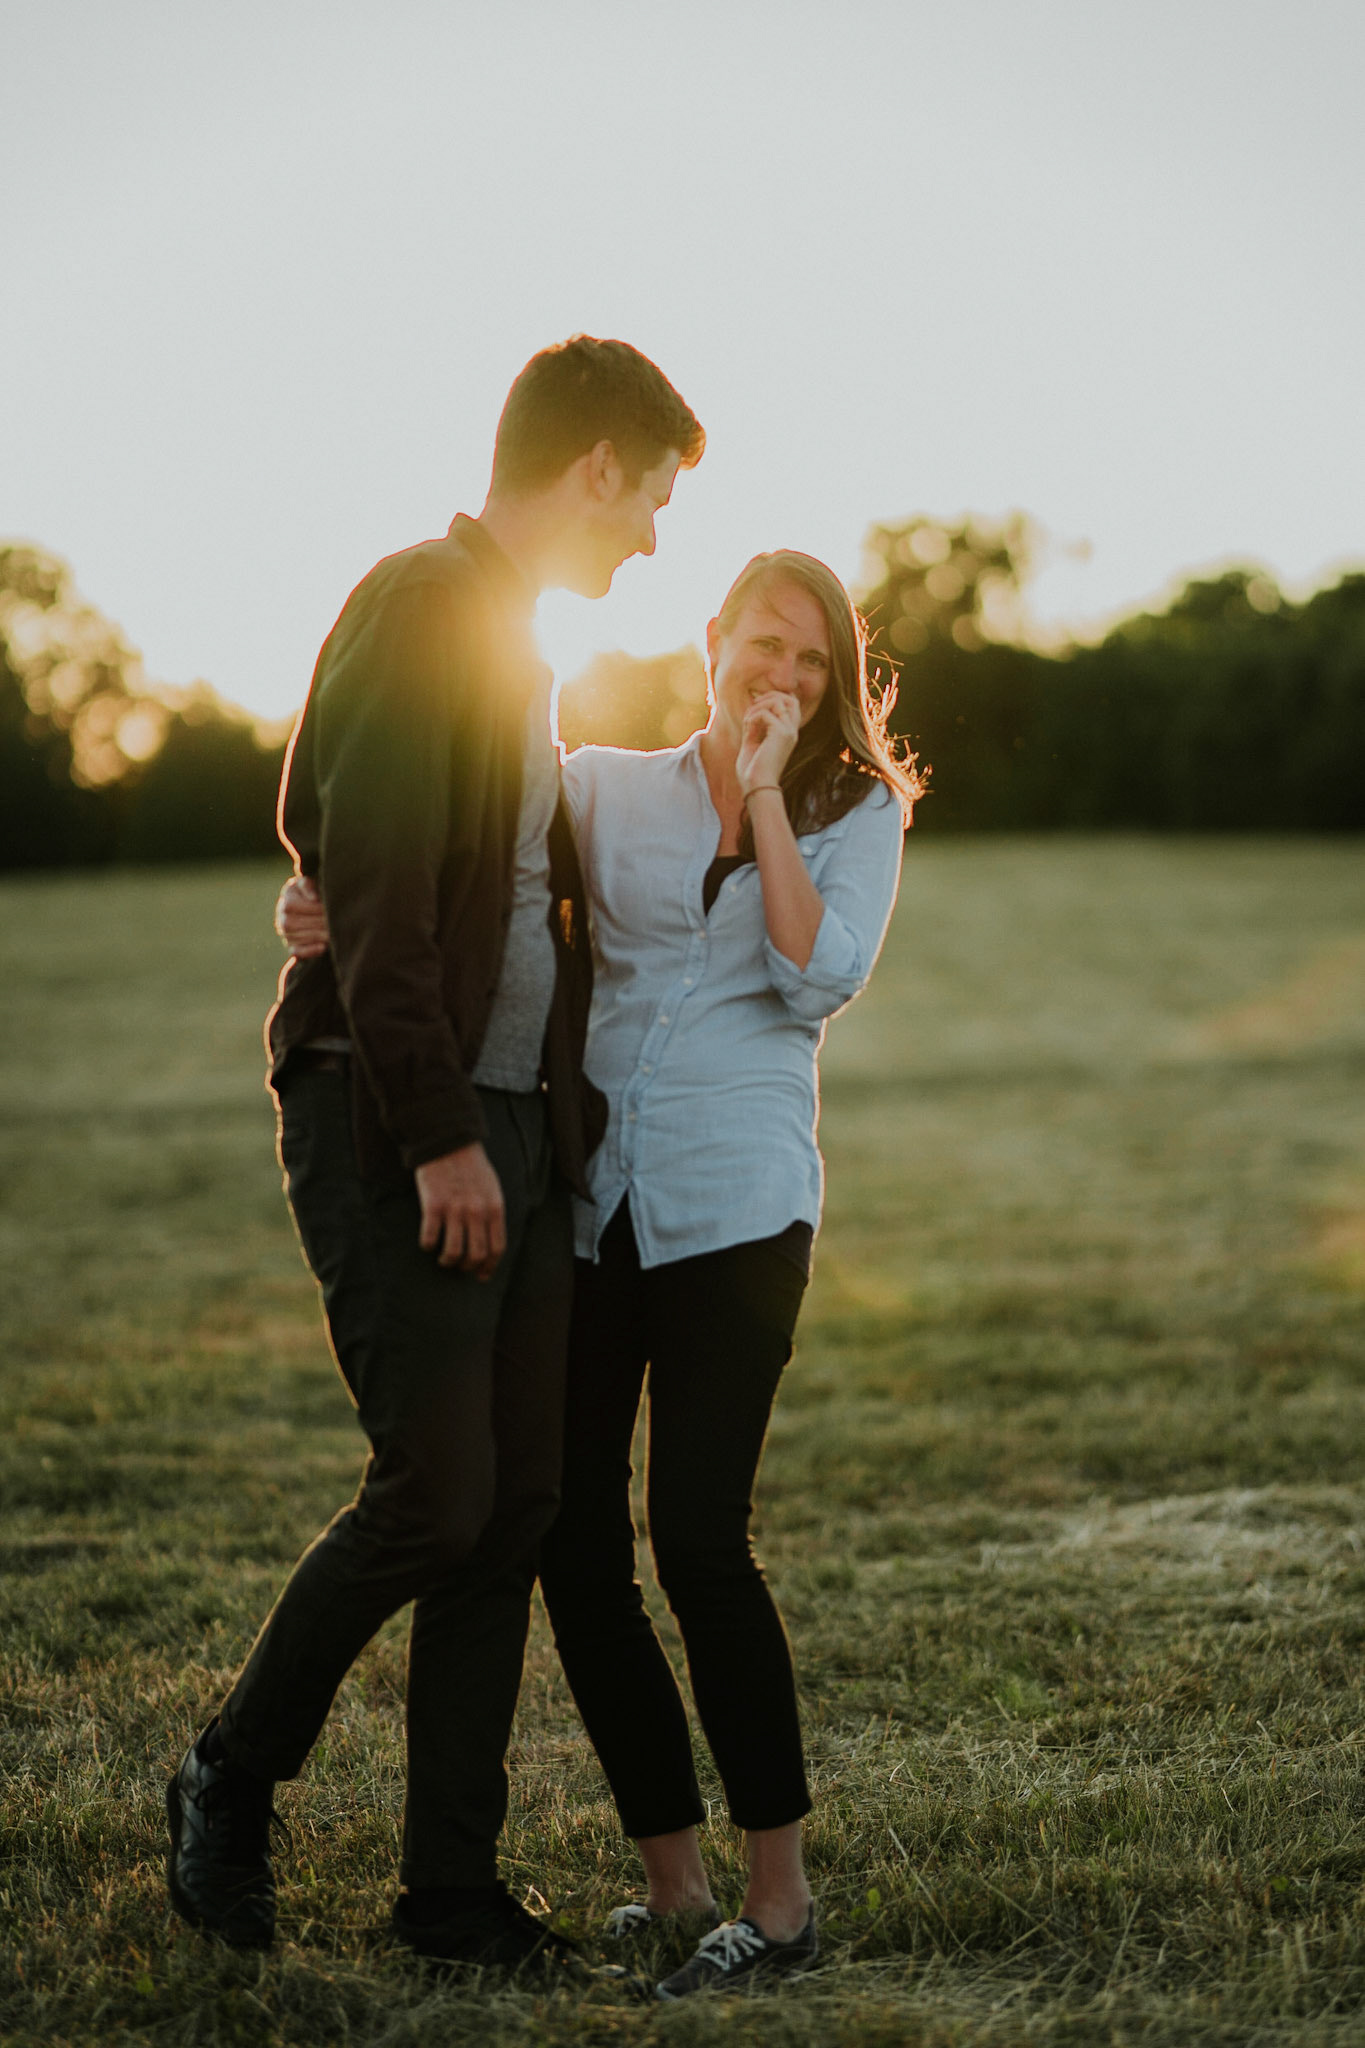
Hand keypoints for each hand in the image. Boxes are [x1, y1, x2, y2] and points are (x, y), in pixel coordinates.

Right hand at [276, 874, 329, 957]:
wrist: (303, 906)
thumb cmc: (309, 892)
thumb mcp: (306, 883)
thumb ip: (308, 885)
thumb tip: (314, 898)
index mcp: (287, 900)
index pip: (301, 906)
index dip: (318, 909)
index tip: (333, 909)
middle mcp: (282, 918)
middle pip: (301, 923)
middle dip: (321, 923)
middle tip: (338, 923)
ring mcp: (285, 933)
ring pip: (301, 937)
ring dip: (319, 936)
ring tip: (335, 933)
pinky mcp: (291, 946)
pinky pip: (297, 951)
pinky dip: (310, 950)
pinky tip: (323, 947)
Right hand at [415, 1142, 506, 1278]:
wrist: (448, 1142)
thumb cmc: (471, 1166)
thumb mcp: (492, 1188)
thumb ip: (492, 1213)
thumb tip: (490, 1241)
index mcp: (494, 1207)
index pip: (497, 1248)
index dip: (489, 1267)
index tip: (480, 1275)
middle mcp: (477, 1211)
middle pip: (476, 1254)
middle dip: (467, 1267)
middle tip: (458, 1265)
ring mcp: (455, 1209)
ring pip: (453, 1252)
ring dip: (447, 1261)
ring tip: (443, 1258)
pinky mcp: (433, 1205)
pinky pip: (430, 1238)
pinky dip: (428, 1246)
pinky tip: (427, 1242)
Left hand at [737, 691, 800, 798]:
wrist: (756, 786)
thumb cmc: (752, 769)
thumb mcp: (753, 741)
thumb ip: (755, 723)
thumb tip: (753, 705)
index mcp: (788, 734)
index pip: (792, 705)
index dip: (777, 696)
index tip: (757, 702)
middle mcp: (792, 732)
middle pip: (790, 699)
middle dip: (769, 696)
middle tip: (752, 707)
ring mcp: (789, 732)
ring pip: (778, 701)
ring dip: (758, 707)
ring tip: (747, 722)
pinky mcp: (782, 734)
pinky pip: (765, 713)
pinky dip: (752, 718)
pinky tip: (748, 732)